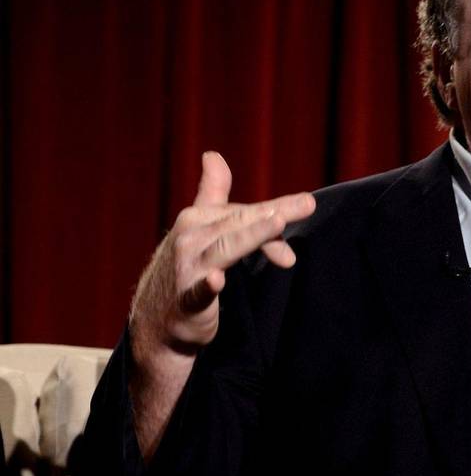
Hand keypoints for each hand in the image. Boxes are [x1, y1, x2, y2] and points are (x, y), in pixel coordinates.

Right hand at [130, 151, 315, 357]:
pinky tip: (216, 280)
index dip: (275, 210)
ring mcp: (186, 269)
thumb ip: (212, 193)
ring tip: (276, 224)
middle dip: (272, 215)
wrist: (157, 321)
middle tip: (307, 204)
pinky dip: (206, 286)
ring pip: (224, 249)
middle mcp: (190, 238)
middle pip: (238, 223)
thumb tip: (212, 154)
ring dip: (249, 236)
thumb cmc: (186, 269)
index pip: (242, 210)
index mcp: (197, 219)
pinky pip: (197, 292)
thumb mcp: (199, 228)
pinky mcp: (186, 302)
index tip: (308, 202)